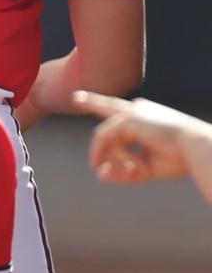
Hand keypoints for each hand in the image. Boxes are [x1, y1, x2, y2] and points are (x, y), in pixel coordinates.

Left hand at [73, 90, 203, 184]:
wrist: (197, 148)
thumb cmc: (180, 157)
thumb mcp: (146, 168)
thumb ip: (123, 171)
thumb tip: (99, 174)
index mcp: (146, 117)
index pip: (121, 114)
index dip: (110, 117)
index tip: (98, 110)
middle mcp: (137, 110)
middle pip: (107, 105)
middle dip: (90, 101)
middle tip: (75, 97)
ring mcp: (130, 112)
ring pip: (105, 137)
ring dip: (116, 159)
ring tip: (138, 171)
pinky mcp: (126, 119)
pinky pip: (106, 140)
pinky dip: (112, 155)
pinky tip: (131, 166)